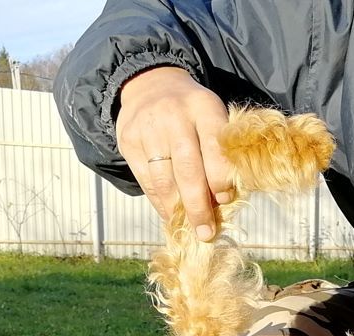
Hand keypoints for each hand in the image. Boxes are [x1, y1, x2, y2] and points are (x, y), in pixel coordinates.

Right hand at [115, 66, 231, 239]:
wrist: (151, 84)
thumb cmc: (193, 114)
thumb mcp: (212, 119)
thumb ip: (220, 155)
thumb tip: (221, 205)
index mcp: (204, 108)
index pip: (214, 149)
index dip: (220, 179)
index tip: (224, 201)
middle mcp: (174, 116)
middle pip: (187, 169)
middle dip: (198, 206)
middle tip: (206, 233)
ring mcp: (147, 128)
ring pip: (164, 180)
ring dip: (177, 210)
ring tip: (189, 228)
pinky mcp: (128, 141)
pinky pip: (146, 181)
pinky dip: (160, 203)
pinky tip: (171, 215)